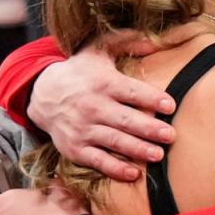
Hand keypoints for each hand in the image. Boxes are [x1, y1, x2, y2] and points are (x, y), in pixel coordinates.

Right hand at [29, 43, 175, 181]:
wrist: (43, 94)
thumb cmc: (80, 71)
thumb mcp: (99, 49)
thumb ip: (127, 41)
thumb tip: (155, 42)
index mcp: (103, 83)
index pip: (131, 91)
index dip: (151, 98)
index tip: (170, 105)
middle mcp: (93, 107)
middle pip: (126, 120)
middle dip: (149, 128)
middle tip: (171, 135)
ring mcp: (83, 129)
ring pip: (114, 141)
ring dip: (137, 149)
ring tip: (158, 155)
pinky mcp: (76, 148)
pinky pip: (97, 160)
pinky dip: (115, 168)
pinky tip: (133, 173)